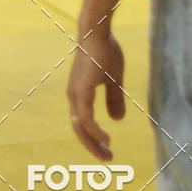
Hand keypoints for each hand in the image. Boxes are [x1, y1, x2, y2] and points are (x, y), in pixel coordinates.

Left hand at [67, 31, 124, 160]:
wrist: (97, 32)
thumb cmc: (105, 51)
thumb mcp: (113, 79)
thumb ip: (114, 98)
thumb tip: (116, 119)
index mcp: (80, 93)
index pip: (83, 122)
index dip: (94, 138)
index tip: (108, 149)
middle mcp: (74, 96)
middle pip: (79, 129)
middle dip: (93, 146)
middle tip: (107, 158)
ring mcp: (76, 93)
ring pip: (80, 127)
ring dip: (93, 143)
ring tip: (107, 154)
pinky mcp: (81, 90)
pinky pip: (86, 118)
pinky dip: (94, 131)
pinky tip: (106, 138)